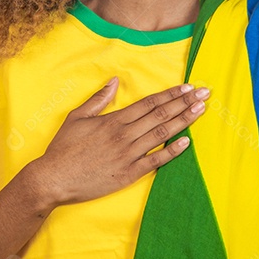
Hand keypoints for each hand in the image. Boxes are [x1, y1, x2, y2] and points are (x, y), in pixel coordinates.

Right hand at [29, 78, 210, 206]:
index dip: (171, 94)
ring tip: (201, 110)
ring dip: (184, 121)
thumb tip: (114, 81)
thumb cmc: (63, 148)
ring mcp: (128, 154)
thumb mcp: (77, 117)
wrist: (53, 178)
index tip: (187, 87)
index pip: (149, 103)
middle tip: (204, 94)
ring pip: (162, 133)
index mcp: (114, 119)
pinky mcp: (129, 173)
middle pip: (161, 114)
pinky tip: (187, 142)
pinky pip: (155, 161)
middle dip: (185, 103)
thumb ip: (98, 99)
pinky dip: (172, 151)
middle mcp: (125, 134)